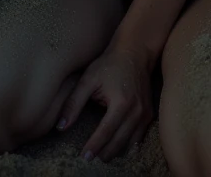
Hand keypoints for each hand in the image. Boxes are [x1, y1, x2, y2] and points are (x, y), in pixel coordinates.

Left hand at [55, 40, 154, 162]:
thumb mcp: (88, 80)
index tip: (84, 157)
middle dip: (104, 153)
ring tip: (102, 154)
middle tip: (91, 157)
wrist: (135, 51)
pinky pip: (139, 137)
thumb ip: (74, 103)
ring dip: (116, 151)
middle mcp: (136, 111)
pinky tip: (118, 146)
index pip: (106, 132)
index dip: (94, 146)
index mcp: (121, 103)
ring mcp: (145, 113)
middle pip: (119, 142)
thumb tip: (61, 126)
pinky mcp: (149, 113)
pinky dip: (129, 144)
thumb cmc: (109, 64)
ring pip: (131, 143)